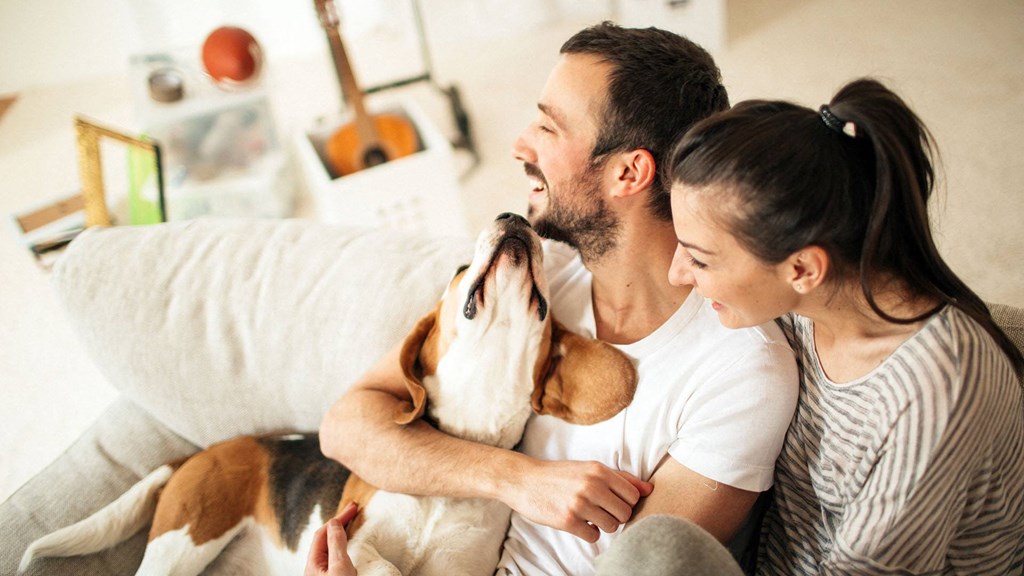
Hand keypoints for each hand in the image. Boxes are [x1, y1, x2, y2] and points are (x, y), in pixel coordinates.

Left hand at [305, 502, 359, 575]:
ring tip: (350, 523)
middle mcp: (315, 567)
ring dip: (340, 533)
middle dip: (338, 523)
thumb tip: (334, 523)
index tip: (352, 508)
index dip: (338, 518)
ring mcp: (323, 573)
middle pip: (325, 538)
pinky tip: (348, 546)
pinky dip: (342, 545)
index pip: (323, 533)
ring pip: (329, 547)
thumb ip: (336, 544)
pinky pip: (334, 556)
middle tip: (352, 510)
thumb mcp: (339, 566)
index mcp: (313, 563)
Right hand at [506, 459, 652, 542]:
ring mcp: (580, 503)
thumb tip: (649, 489)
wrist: (524, 480)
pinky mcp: (568, 520)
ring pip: (612, 527)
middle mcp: (592, 485)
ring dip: (602, 525)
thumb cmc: (561, 475)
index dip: (625, 502)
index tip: (612, 501)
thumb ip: (621, 478)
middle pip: (625, 513)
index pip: (633, 495)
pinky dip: (588, 533)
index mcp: (599, 470)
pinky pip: (594, 536)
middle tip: (600, 510)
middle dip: (615, 516)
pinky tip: (578, 522)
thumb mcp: (590, 469)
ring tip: (588, 516)